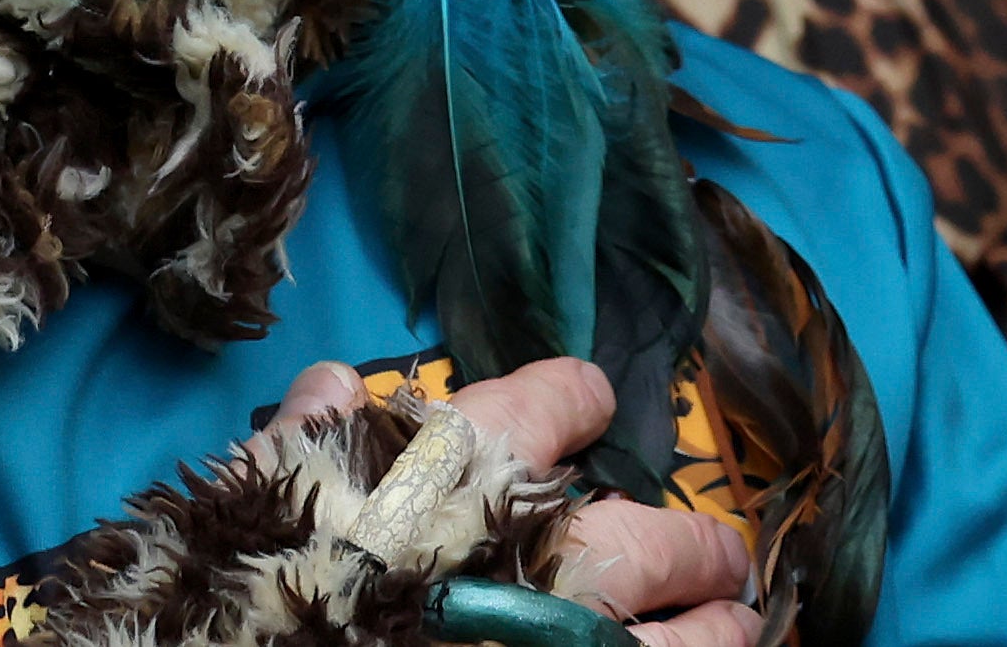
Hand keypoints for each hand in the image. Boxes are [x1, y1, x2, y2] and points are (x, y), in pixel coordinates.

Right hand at [257, 355, 754, 646]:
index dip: (575, 400)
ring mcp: (570, 626)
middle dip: (687, 544)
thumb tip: (336, 383)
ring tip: (742, 619)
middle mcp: (542, 538)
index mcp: (469, 461)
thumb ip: (312, 434)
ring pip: (679, 623)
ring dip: (717, 622)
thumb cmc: (265, 573)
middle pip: (644, 534)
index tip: (592, 405)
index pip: (552, 401)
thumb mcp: (272, 484)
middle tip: (718, 553)